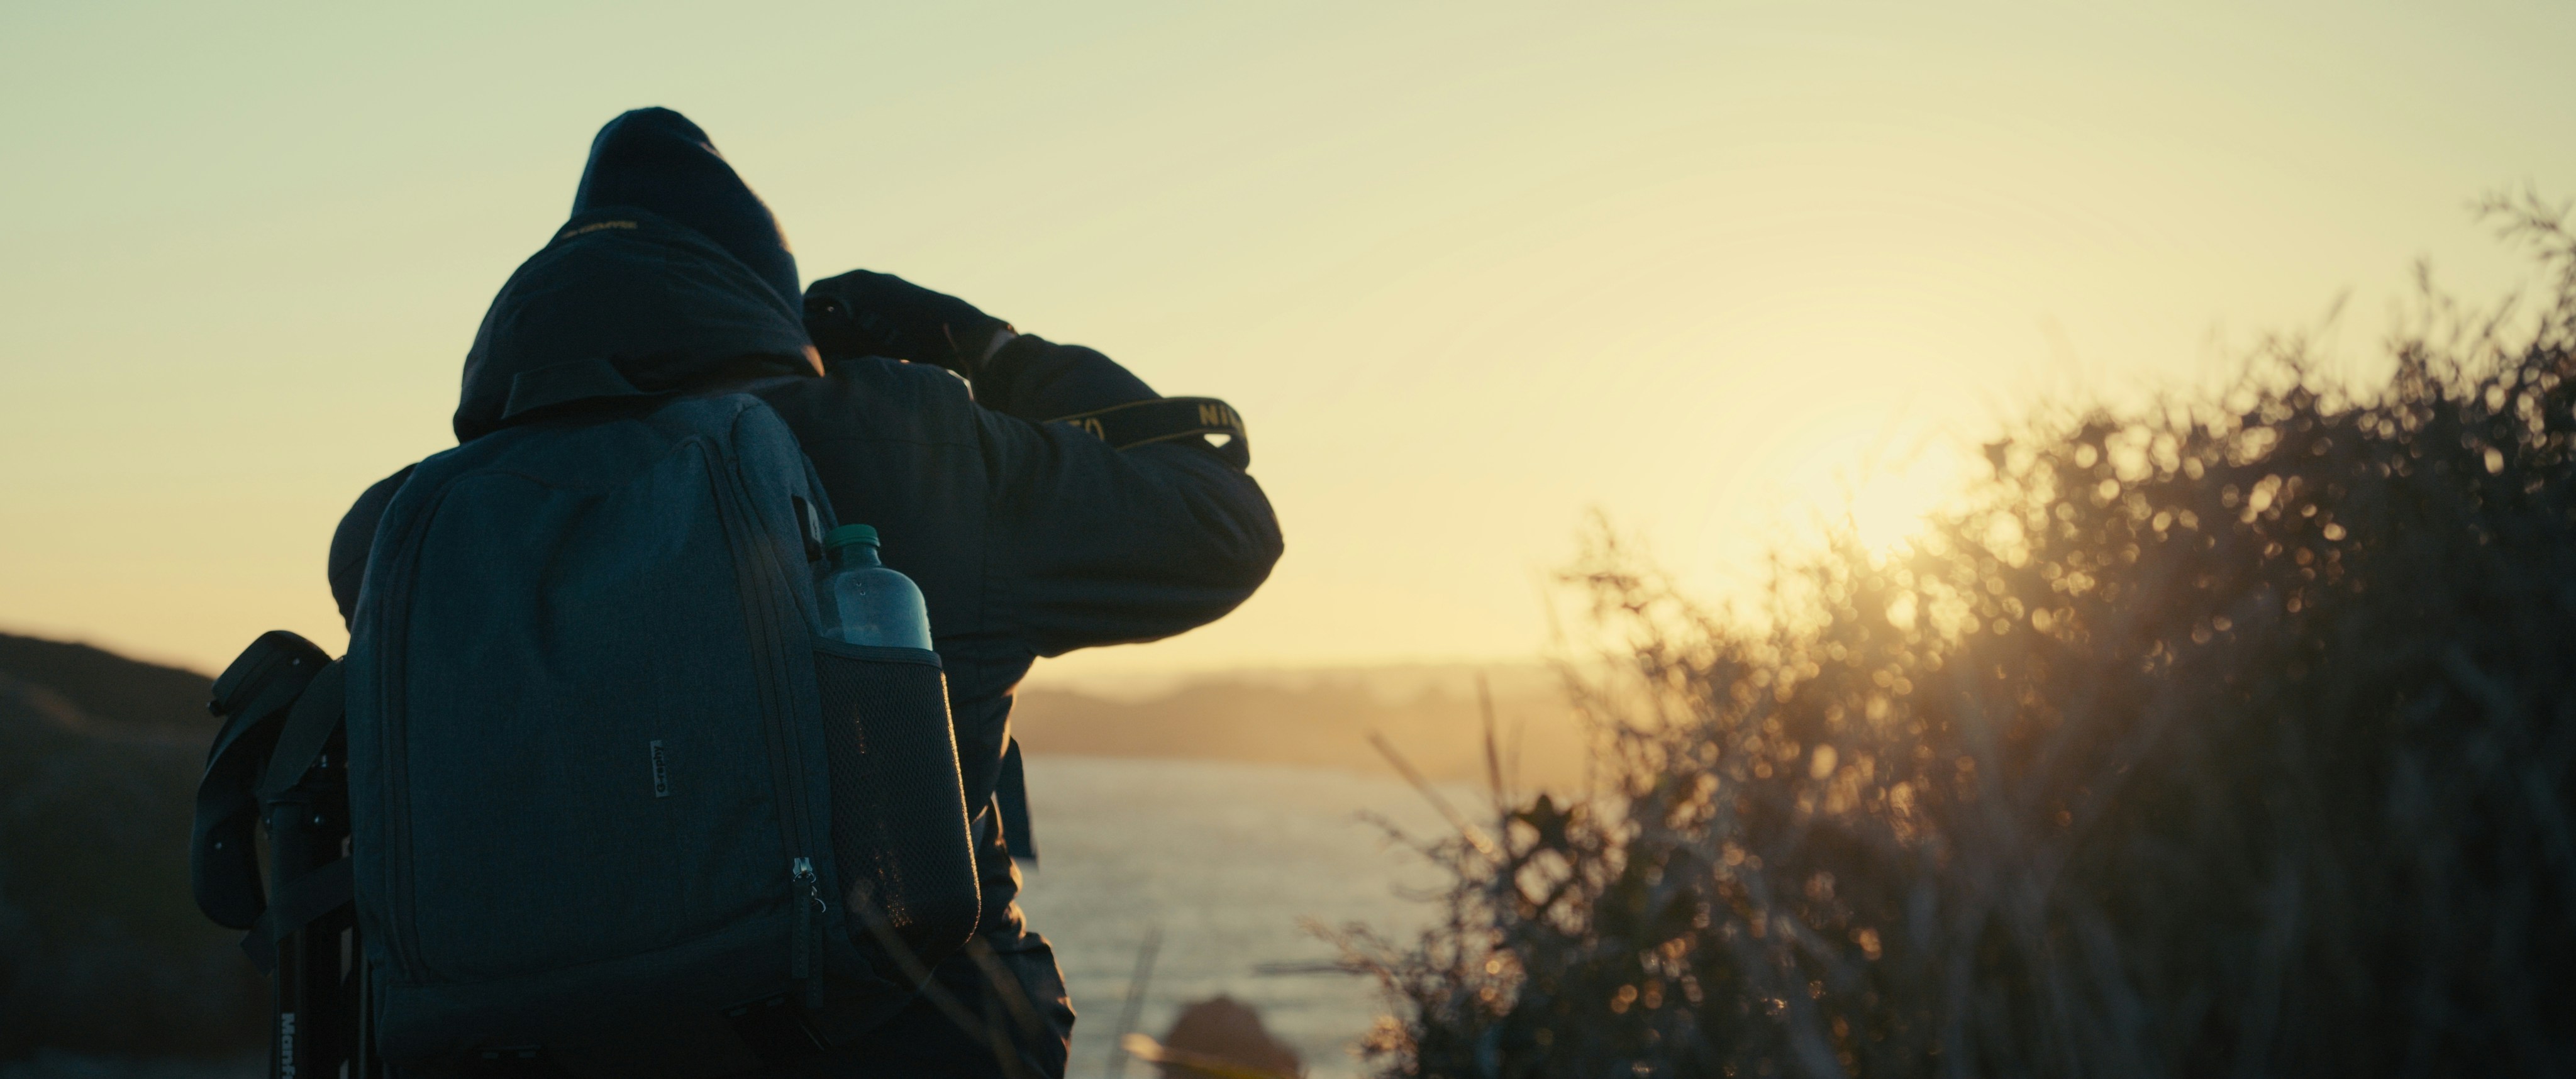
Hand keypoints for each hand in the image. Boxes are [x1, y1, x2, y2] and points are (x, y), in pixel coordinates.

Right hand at [803, 269, 1012, 377]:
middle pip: (837, 303)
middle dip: (828, 327)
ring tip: (852, 357)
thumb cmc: (898, 332)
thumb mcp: (850, 334)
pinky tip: (879, 356)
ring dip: (851, 334)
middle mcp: (873, 280)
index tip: (803, 338)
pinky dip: (873, 336)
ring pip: (860, 314)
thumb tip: (797, 337)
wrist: (952, 330)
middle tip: (826, 351)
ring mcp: (894, 292)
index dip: (804, 316)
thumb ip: (818, 333)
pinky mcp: (911, 307)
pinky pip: (882, 321)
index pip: (814, 293)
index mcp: (854, 280)